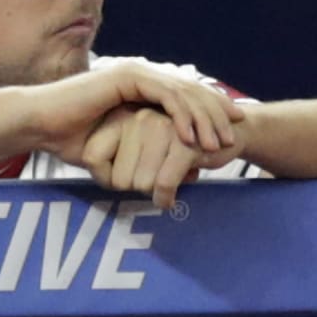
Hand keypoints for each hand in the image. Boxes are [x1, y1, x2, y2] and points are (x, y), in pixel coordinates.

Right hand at [30, 62, 243, 162]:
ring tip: (219, 141)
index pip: (185, 98)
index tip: (229, 135)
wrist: (41, 125)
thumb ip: (146, 153)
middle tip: (234, 136)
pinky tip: (192, 136)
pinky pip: (164, 95)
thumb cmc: (71, 140)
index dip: (210, 115)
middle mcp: (140, 76)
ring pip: (182, 92)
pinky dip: (181, 115)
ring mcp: (134, 74)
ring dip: (204, 117)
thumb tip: (178, 175)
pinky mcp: (126, 77)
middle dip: (216, 113)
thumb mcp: (119, 149)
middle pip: (190, 92)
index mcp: (140, 89)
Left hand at [79, 105, 243, 207]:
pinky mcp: (184, 143)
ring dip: (153, 192)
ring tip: (164, 179)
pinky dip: (164, 198)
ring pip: (141, 184)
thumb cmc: (175, 144)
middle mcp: (137, 118)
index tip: (121, 179)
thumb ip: (112, 152)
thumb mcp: (138, 142)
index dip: (105, 178)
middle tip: (152, 177)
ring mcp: (161, 129)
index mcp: (120, 116)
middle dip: (136, 187)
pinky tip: (168, 200)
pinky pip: (163, 184)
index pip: (93, 158)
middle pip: (119, 179)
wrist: (227, 131)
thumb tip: (89, 169)